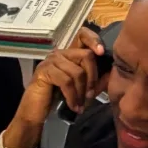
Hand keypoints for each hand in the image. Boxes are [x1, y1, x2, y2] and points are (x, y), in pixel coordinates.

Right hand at [4, 26, 107, 147]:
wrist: (35, 112)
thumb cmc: (58, 99)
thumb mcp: (80, 88)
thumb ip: (94, 80)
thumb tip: (111, 74)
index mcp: (69, 54)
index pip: (82, 35)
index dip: (94, 40)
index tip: (102, 53)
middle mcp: (60, 53)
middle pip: (86, 56)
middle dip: (92, 78)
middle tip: (91, 95)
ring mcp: (51, 61)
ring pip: (77, 71)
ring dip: (82, 92)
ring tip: (81, 105)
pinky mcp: (44, 71)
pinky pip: (66, 81)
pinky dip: (73, 96)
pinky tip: (74, 106)